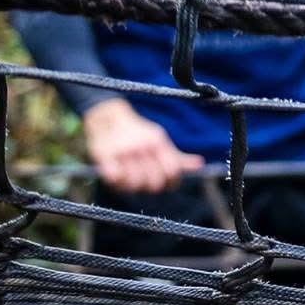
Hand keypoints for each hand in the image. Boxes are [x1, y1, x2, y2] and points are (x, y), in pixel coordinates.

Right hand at [84, 100, 202, 193]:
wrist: (108, 117)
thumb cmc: (138, 133)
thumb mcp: (159, 140)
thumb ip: (177, 156)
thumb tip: (200, 165)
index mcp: (158, 143)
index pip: (172, 172)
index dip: (171, 183)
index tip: (165, 185)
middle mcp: (143, 147)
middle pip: (154, 182)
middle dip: (151, 187)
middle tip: (145, 184)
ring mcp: (124, 151)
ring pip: (134, 184)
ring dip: (132, 187)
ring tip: (129, 182)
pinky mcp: (105, 155)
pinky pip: (114, 179)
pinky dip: (116, 182)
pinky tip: (117, 178)